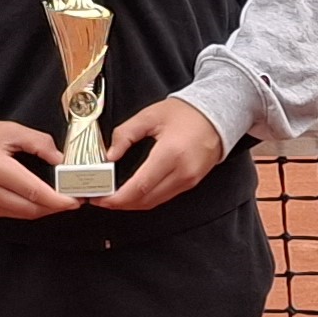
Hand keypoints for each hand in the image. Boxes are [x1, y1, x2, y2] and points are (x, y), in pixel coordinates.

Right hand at [0, 118, 77, 219]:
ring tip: (58, 198)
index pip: (36, 193)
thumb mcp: (7, 130)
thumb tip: (60, 159)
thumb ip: (38, 143)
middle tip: (73, 198)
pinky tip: (36, 199)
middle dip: (56, 207)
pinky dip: (26, 209)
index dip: (60, 200)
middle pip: (32, 209)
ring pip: (22, 215)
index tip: (77, 199)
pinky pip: (10, 214)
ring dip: (43, 209)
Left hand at [99, 95, 225, 210]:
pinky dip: (145, 198)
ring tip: (113, 197)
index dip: (117, 198)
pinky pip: (164, 197)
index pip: (139, 187)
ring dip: (132, 204)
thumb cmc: (186, 113)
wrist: (217, 115)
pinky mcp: (191, 183)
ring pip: (154, 202)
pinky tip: (133, 193)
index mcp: (170, 154)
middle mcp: (181, 172)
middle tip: (101, 199)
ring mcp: (188, 180)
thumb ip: (125, 134)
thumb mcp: (149, 116)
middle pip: (145, 200)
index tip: (100, 198)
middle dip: (120, 203)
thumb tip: (110, 154)